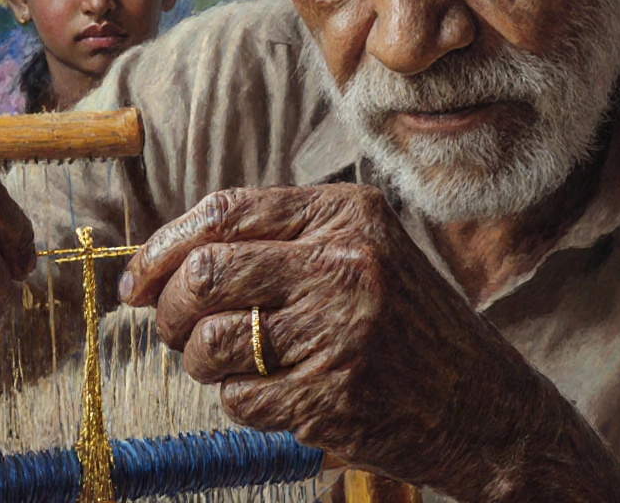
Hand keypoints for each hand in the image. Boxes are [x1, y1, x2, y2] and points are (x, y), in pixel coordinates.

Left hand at [118, 184, 552, 495]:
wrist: (483, 405)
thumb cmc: (402, 325)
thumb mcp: (357, 252)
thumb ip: (273, 242)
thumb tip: (158, 263)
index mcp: (346, 215)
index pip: (222, 212)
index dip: (162, 247)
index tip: (136, 279)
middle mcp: (346, 263)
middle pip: (204, 274)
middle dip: (168, 310)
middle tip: (173, 330)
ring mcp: (342, 331)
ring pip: (210, 341)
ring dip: (199, 361)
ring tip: (227, 365)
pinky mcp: (334, 396)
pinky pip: (237, 398)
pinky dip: (238, 402)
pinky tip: (274, 395)